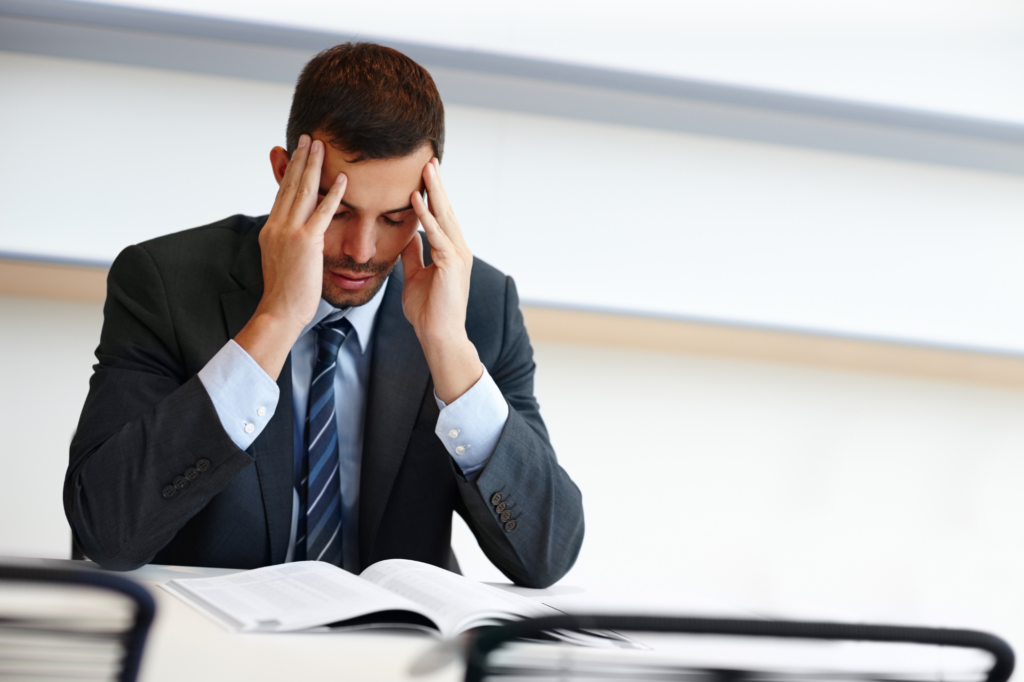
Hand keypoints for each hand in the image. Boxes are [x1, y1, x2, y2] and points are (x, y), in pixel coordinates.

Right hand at [234, 135, 346, 378]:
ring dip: (313, 166)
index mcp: (271, 229)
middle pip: (290, 185)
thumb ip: (290, 243)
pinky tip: (343, 179)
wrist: (280, 311)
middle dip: (300, 159)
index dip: (290, 170)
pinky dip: (333, 194)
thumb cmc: (287, 293)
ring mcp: (290, 232)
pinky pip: (322, 212)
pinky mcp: (305, 243)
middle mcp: (277, 226)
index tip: (297, 152)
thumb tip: (298, 237)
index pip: (282, 193)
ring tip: (320, 145)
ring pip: (302, 191)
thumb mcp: (283, 260)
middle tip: (309, 137)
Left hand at [402, 158, 482, 402]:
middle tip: (429, 159)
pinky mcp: (451, 264)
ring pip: (445, 217)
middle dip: (437, 185)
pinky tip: (415, 198)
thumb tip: (409, 235)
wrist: (439, 336)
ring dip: (434, 191)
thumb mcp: (415, 277)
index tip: (423, 174)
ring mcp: (458, 255)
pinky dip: (426, 215)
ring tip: (426, 169)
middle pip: (446, 210)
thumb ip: (413, 255)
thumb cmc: (428, 312)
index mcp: (450, 252)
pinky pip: (437, 234)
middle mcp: (458, 249)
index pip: (441, 216)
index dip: (432, 195)